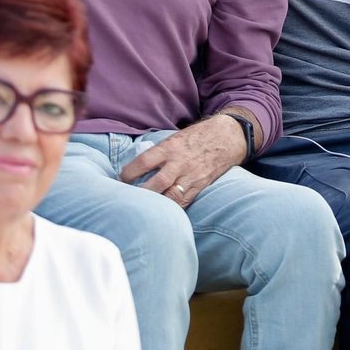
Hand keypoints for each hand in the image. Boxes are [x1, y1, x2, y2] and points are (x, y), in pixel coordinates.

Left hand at [118, 117, 245, 207]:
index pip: (145, 161)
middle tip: (127, 199)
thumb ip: (160, 151)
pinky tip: (161, 213)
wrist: (227, 137)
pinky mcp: (200, 186)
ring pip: (170, 196)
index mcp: (171, 147)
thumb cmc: (197, 136)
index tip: (121, 179)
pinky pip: (184, 202)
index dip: (129, 172)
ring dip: (155, 204)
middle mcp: (180, 163)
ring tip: (142, 208)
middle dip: (140, 194)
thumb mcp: (176, 137)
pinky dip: (171, 209)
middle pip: (157, 183)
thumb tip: (138, 165)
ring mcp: (191, 176)